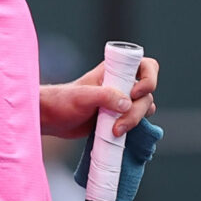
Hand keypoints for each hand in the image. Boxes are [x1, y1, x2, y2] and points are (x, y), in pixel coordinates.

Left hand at [40, 56, 157, 138]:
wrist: (51, 119)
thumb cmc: (62, 101)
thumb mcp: (82, 97)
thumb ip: (105, 97)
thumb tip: (127, 104)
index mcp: (115, 71)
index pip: (145, 65)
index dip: (149, 78)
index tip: (134, 92)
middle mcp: (122, 84)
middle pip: (147, 94)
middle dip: (137, 111)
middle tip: (119, 125)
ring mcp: (121, 101)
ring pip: (144, 108)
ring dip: (135, 121)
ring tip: (115, 131)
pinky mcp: (119, 116)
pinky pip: (137, 121)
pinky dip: (134, 128)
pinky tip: (121, 135)